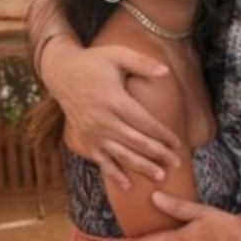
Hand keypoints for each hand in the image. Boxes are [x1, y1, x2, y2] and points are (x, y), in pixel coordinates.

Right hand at [41, 38, 181, 188]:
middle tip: (177, 164)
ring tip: (160, 176)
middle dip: (158, 154)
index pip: (145, 123)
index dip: (163, 135)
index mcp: (116, 101)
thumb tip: (166, 72)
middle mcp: (105, 121)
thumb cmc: (94, 62)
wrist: (62, 73)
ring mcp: (94, 133)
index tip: (178, 143)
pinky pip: (101, 161)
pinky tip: (128, 186)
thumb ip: (142, 63)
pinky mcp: (85, 140)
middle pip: (137, 142)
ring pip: (122, 155)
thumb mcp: (117, 55)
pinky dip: (114, 174)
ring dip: (141, 167)